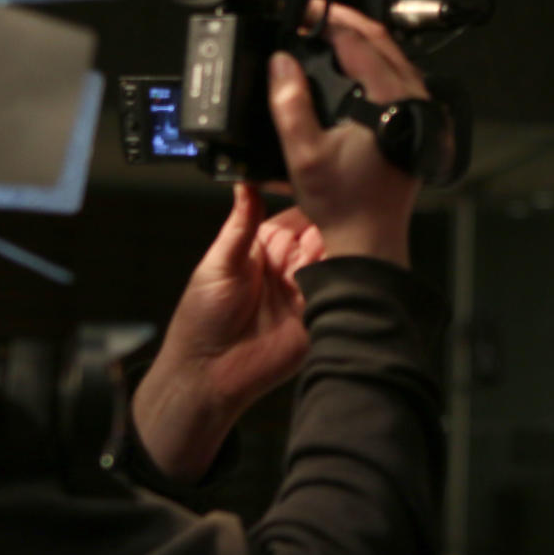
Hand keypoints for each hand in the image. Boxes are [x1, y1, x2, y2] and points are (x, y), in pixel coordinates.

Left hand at [131, 184, 324, 482]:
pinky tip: (352, 266)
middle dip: (336, 222)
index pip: (299, 217)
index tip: (328, 186)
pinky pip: (340, 294)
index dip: (313, 203)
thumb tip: (245, 182)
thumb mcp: (218, 263)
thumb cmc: (201, 320)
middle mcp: (289, 268)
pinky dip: (348, 280)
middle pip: (324, 235)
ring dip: (345, 249)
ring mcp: (307, 293)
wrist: (207, 373)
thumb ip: (240, 224)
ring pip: (337, 261)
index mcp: (264, 250)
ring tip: (352, 234)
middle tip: (348, 209)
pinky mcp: (319, 318)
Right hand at [269, 2, 425, 266]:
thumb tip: (281, 62)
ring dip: (360, 40)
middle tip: (314, 11)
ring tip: (327, 31)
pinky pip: (396, 76)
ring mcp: (418, 110)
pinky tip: (349, 65)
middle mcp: (412, 100)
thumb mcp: (305, 154)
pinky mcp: (415, 121)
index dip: (326, 19)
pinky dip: (371, 62)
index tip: (302, 11)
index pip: (359, 41)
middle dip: (345, 20)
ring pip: (392, 56)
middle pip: (382, 40)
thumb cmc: (345, 204)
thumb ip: (290, 103)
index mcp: (391, 100)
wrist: (370, 237)